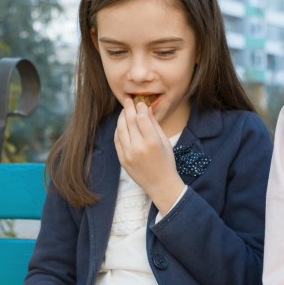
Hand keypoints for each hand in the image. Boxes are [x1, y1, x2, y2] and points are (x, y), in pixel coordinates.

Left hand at [114, 98, 185, 212]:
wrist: (160, 184)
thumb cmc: (166, 162)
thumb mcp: (164, 141)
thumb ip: (154, 124)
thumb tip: (146, 109)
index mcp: (152, 143)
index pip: (142, 118)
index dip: (140, 108)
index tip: (140, 102)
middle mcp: (138, 148)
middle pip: (130, 121)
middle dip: (129, 108)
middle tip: (128, 100)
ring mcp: (128, 154)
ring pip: (121, 129)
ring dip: (122, 117)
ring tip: (124, 110)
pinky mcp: (122, 159)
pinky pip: (117, 140)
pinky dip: (118, 129)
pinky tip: (121, 124)